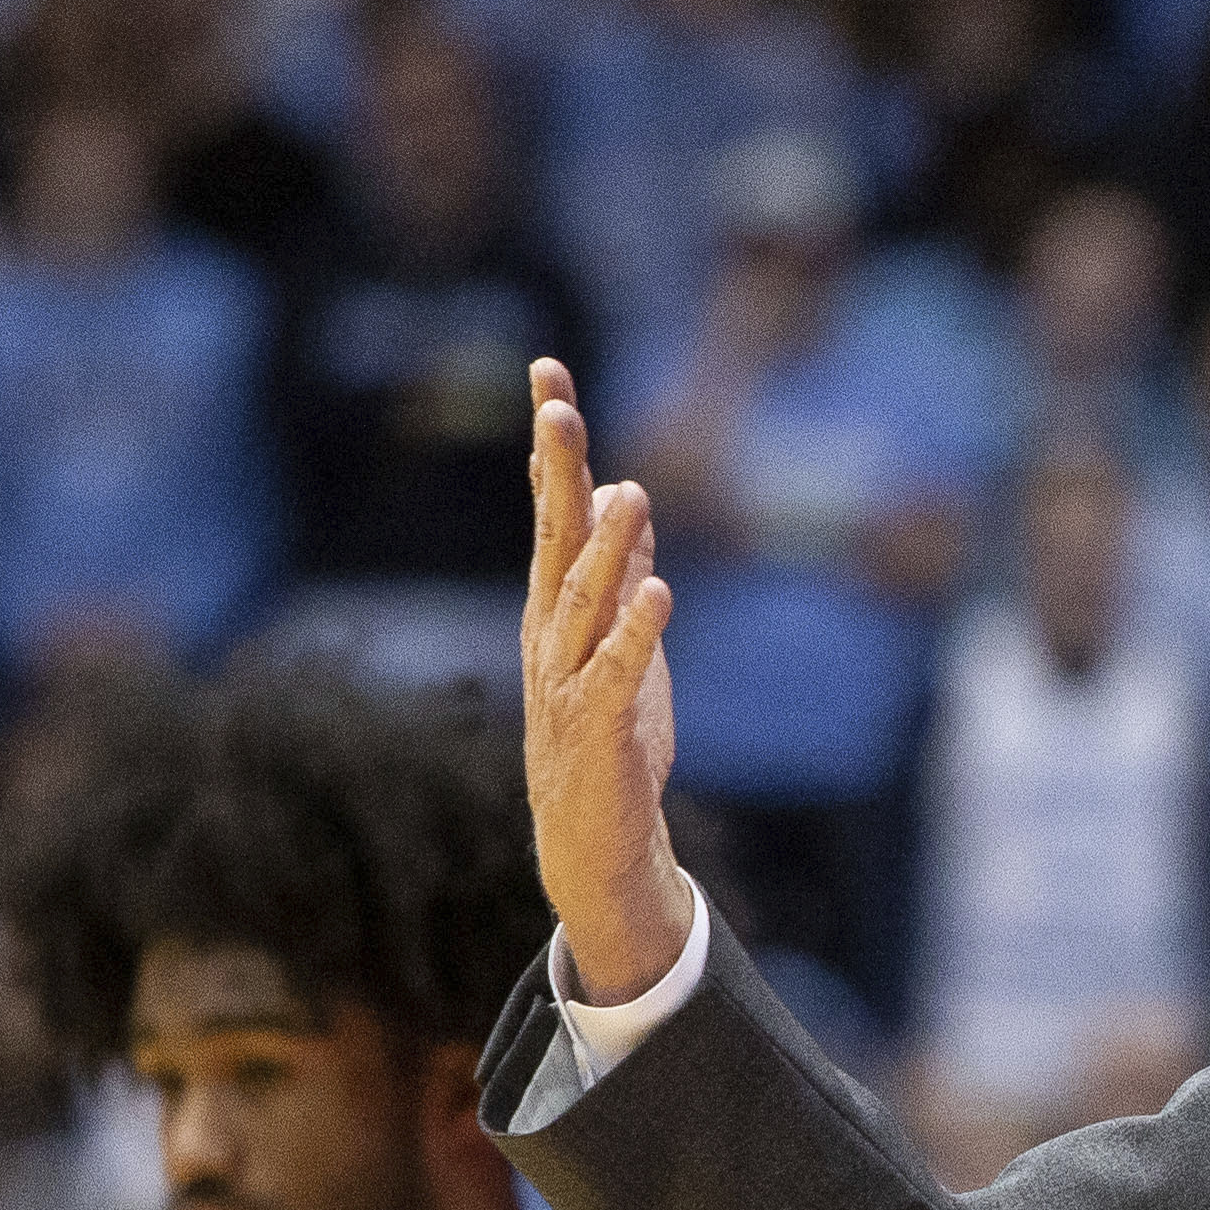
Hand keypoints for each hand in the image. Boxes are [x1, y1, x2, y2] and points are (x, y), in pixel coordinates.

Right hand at [522, 357, 691, 1003]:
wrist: (591, 836)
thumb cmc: (607, 733)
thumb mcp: (620, 636)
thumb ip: (624, 571)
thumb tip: (631, 497)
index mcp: (557, 606)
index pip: (553, 510)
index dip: (553, 446)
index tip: (549, 374)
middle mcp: (551, 632)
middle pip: (555, 539)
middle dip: (558, 472)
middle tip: (559, 405)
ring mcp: (569, 678)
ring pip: (585, 599)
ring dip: (608, 546)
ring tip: (631, 490)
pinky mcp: (600, 725)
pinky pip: (619, 670)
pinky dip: (639, 631)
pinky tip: (660, 591)